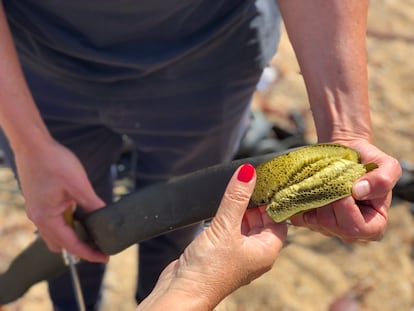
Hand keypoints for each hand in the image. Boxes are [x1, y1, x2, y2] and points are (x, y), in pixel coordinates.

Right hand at [14, 138, 107, 261]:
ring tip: (93, 230)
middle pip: (60, 243)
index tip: (105, 257)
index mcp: (46, 217)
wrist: (33, 144)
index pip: (70, 244)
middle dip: (80, 247)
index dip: (88, 253)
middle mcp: (38, 217)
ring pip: (56, 232)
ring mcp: (37, 210)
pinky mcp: (39, 202)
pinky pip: (54, 220)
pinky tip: (81, 214)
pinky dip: (68, 223)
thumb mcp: (79, 184)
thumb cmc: (54, 162)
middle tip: (100, 244)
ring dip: (73, 234)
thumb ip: (92, 204)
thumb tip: (105, 217)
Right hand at [137, 164, 286, 310]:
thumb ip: (236, 198)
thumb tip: (248, 172)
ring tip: (234, 192)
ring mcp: (238, 254)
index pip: (279, 220)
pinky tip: (221, 209)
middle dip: (255, 203)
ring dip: (240, 210)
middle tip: (248, 183)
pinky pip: (231, 231)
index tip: (266, 181)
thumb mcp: (226, 227)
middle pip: (263, 221)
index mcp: (266, 251)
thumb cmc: (209, 270)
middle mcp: (255, 254)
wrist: (182, 291)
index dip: (273, 201)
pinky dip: (228, 219)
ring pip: (245, 225)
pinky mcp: (222, 253)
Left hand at [290, 140, 400, 241]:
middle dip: (328, 199)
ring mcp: (326, 228)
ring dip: (315, 196)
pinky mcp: (308, 220)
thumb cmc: (368, 161)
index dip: (346, 207)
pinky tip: (310, 187)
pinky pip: (298, 215)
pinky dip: (301, 199)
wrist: (345, 153)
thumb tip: (358, 192)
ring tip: (323, 181)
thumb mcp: (386, 166)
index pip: (356, 228)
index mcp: (372, 227)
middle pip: (331, 224)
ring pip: (313, 219)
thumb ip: (382, 180)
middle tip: (332, 181)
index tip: (346, 187)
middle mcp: (349, 233)